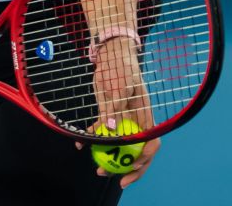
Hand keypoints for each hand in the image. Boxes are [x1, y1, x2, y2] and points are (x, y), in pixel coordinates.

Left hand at [75, 36, 159, 185]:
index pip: (151, 141)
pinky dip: (91, 139)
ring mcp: (121, 119)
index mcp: (144, 114)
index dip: (145, 157)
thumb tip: (111, 130)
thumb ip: (115, 107)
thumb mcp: (120, 84)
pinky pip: (101, 132)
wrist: (110, 53)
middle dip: (126, 167)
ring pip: (117, 145)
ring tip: (97, 168)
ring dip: (108, 158)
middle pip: (136, 150)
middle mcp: (134, 120)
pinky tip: (80, 144)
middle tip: (114, 177)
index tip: (132, 166)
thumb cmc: (121, 66)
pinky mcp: (107, 115)